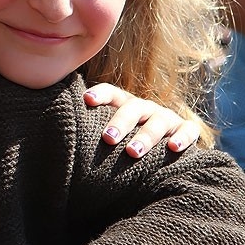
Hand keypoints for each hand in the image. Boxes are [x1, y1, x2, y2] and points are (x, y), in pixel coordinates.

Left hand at [83, 83, 199, 157]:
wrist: (166, 144)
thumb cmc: (128, 138)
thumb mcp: (112, 130)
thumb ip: (90, 127)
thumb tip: (56, 130)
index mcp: (124, 104)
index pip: (111, 93)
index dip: (100, 94)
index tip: (86, 100)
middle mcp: (145, 107)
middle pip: (132, 109)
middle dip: (119, 123)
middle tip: (107, 138)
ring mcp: (166, 117)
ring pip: (157, 122)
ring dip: (145, 136)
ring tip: (132, 152)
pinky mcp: (185, 130)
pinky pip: (187, 131)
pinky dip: (182, 138)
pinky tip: (173, 148)